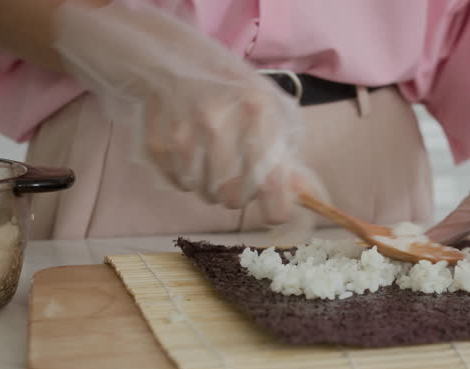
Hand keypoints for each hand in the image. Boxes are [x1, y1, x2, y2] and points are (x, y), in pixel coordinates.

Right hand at [52, 0, 311, 223]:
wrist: (176, 59)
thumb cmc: (236, 90)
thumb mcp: (274, 110)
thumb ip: (292, 154)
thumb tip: (310, 198)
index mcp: (259, 111)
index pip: (272, 184)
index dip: (276, 208)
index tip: (274, 209)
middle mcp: (220, 122)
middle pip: (235, 198)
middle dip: (240, 196)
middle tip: (239, 178)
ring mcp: (185, 133)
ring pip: (205, 194)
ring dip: (212, 188)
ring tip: (213, 161)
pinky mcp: (158, 142)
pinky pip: (179, 184)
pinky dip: (187, 178)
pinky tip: (191, 154)